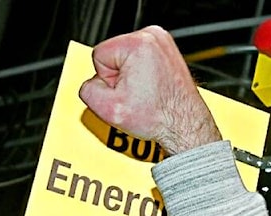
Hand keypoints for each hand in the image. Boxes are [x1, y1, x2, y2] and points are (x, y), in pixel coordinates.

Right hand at [78, 26, 221, 155]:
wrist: (183, 123)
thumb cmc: (158, 116)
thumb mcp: (109, 109)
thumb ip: (87, 91)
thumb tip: (90, 83)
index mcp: (137, 44)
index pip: (98, 56)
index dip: (107, 80)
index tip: (124, 92)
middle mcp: (152, 37)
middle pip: (112, 54)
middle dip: (118, 77)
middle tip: (135, 95)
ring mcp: (162, 41)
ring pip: (125, 57)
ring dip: (129, 76)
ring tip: (144, 93)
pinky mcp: (166, 49)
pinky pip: (139, 59)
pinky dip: (141, 73)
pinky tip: (150, 88)